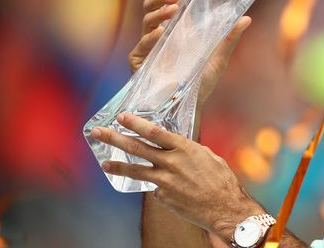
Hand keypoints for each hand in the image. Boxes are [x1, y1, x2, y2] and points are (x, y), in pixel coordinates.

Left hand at [89, 113, 264, 237]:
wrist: (225, 207)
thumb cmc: (222, 181)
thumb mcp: (208, 156)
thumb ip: (189, 151)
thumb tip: (179, 149)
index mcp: (184, 148)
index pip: (154, 132)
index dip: (135, 123)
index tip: (121, 117)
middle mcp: (171, 162)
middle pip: (137, 148)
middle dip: (115, 138)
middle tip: (98, 133)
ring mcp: (165, 181)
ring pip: (136, 170)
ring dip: (117, 165)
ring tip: (104, 163)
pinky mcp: (164, 197)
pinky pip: (156, 188)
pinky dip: (159, 186)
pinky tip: (172, 189)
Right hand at [128, 0, 251, 103]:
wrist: (191, 107)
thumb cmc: (203, 83)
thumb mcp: (219, 58)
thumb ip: (229, 39)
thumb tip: (246, 18)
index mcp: (176, 32)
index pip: (167, 6)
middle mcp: (160, 37)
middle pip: (151, 9)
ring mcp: (148, 49)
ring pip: (146, 24)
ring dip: (158, 15)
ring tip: (171, 13)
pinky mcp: (139, 63)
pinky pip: (141, 47)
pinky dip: (150, 39)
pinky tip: (160, 34)